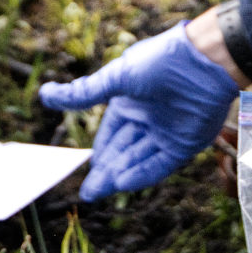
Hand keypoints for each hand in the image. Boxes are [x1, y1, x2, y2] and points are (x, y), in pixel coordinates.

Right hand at [40, 21, 239, 198]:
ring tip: (100, 191)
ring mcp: (167, 133)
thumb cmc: (159, 62)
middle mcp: (148, 119)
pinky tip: (122, 183)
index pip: (110, 135)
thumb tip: (45, 94)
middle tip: (88, 193)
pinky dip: (141, 174)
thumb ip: (84, 94)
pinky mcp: (186, 144)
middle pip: (122, 152)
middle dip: (105, 172)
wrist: (206, 60)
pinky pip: (160, 164)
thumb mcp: (115, 78)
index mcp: (130, 102)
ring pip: (138, 160)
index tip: (85, 172)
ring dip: (119, 175)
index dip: (98, 154)